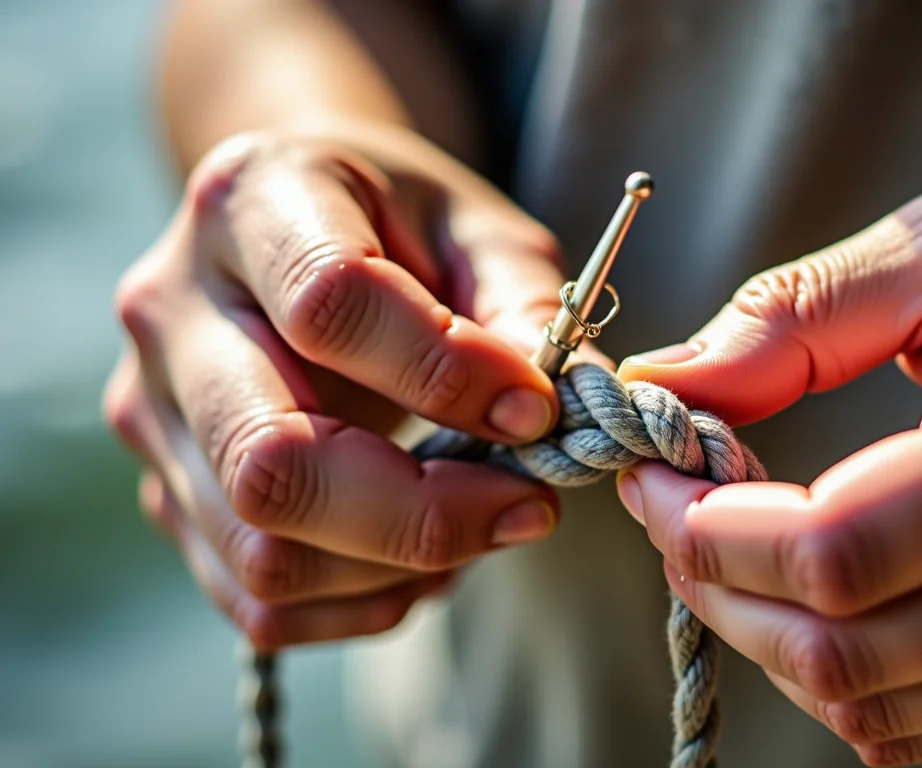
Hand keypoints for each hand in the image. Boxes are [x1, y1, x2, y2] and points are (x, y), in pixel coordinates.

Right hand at [103, 122, 581, 648]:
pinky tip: (424, 560)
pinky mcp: (168, 490)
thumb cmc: (402, 222)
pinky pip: (256, 600)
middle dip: (420, 513)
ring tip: (483, 524)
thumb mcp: (479, 228)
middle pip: (270, 460)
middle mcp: (174, 309)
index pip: (329, 307)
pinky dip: (360, 601)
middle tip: (526, 505)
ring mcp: (156, 410)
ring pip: (262, 550)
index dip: (444, 374)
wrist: (302, 224)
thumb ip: (528, 307)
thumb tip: (565, 414)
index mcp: (251, 202)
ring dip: (399, 567)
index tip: (536, 410)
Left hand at [616, 170, 921, 764]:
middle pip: (839, 650)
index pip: (833, 551)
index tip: (652, 473)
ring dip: (768, 635)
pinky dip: (843, 676)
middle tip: (675, 509)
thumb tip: (668, 382)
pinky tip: (822, 598)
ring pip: (871, 709)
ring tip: (739, 546)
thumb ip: (799, 317)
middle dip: (717, 587)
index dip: (707, 527)